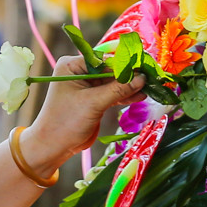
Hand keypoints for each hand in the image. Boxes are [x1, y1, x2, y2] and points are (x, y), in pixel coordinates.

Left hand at [23, 54, 145, 173]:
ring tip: (150, 87)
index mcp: (73, 65)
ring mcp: (87, 86)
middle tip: (152, 76)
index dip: (125, 63)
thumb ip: (117, 89)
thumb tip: (141, 77)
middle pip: (111, 70)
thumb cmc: (66, 121)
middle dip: (130, 75)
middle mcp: (80, 72)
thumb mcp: (93, 103)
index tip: (145, 65)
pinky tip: (140, 95)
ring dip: (130, 86)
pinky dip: (126, 95)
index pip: (104, 60)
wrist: (54, 147)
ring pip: (114, 82)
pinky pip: (113, 93)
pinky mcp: (94, 99)